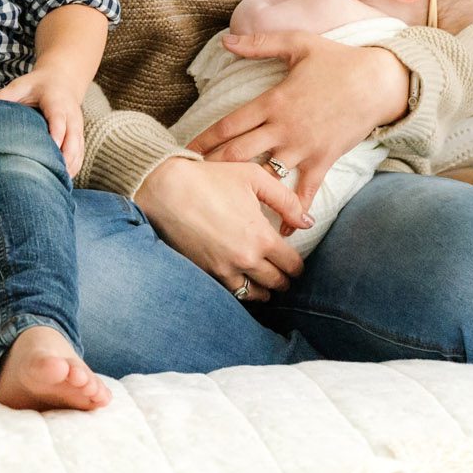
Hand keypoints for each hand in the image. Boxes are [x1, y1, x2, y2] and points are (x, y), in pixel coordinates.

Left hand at [0, 69, 87, 175]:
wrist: (62, 80)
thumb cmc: (37, 84)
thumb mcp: (18, 86)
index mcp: (56, 101)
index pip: (59, 119)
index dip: (57, 134)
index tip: (51, 148)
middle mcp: (71, 114)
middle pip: (73, 137)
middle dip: (66, 156)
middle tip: (55, 174)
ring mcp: (78, 125)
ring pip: (78, 148)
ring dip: (71, 165)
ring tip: (58, 183)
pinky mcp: (80, 134)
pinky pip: (80, 153)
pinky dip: (74, 167)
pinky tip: (63, 180)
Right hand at [133, 156, 309, 299]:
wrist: (165, 190)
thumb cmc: (210, 179)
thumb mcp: (254, 178)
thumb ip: (286, 201)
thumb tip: (307, 222)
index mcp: (261, 237)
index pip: (292, 265)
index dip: (297, 266)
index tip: (295, 263)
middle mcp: (245, 259)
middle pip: (276, 283)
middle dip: (283, 279)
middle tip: (283, 274)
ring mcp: (223, 269)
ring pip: (254, 294)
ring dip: (263, 290)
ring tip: (264, 283)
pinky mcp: (204, 273)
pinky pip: (230, 293)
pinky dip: (240, 290)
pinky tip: (240, 282)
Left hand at [185, 30, 409, 208]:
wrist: (379, 82)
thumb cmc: (337, 60)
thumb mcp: (298, 43)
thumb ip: (260, 43)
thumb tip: (226, 40)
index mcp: (272, 101)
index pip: (228, 125)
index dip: (204, 139)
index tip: (185, 151)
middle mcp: (283, 128)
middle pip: (238, 153)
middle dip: (213, 166)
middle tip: (191, 179)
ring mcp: (303, 148)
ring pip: (265, 174)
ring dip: (245, 189)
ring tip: (223, 203)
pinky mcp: (323, 161)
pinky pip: (305, 192)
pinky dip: (293, 211)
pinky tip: (282, 229)